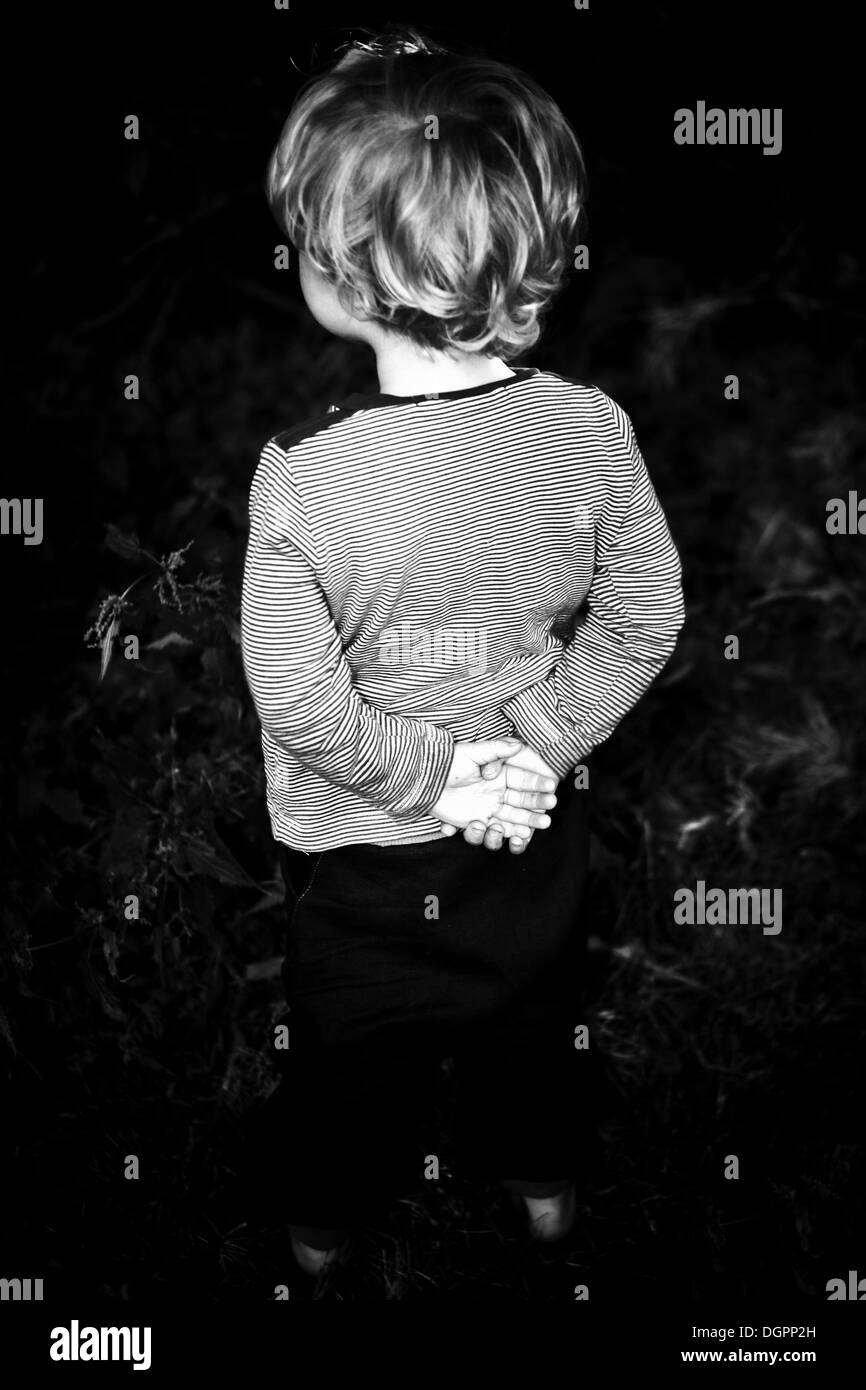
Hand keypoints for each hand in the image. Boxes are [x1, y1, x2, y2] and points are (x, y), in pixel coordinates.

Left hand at [430, 739, 557, 849]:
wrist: (426, 781)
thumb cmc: (450, 763)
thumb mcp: (473, 752)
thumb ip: (496, 750)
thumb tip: (518, 744)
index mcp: (502, 775)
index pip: (526, 781)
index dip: (539, 786)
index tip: (553, 789)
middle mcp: (499, 793)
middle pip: (523, 804)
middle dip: (536, 812)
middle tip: (547, 818)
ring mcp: (489, 809)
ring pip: (512, 820)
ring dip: (522, 826)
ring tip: (526, 830)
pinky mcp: (478, 822)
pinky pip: (494, 832)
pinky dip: (502, 835)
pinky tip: (508, 837)